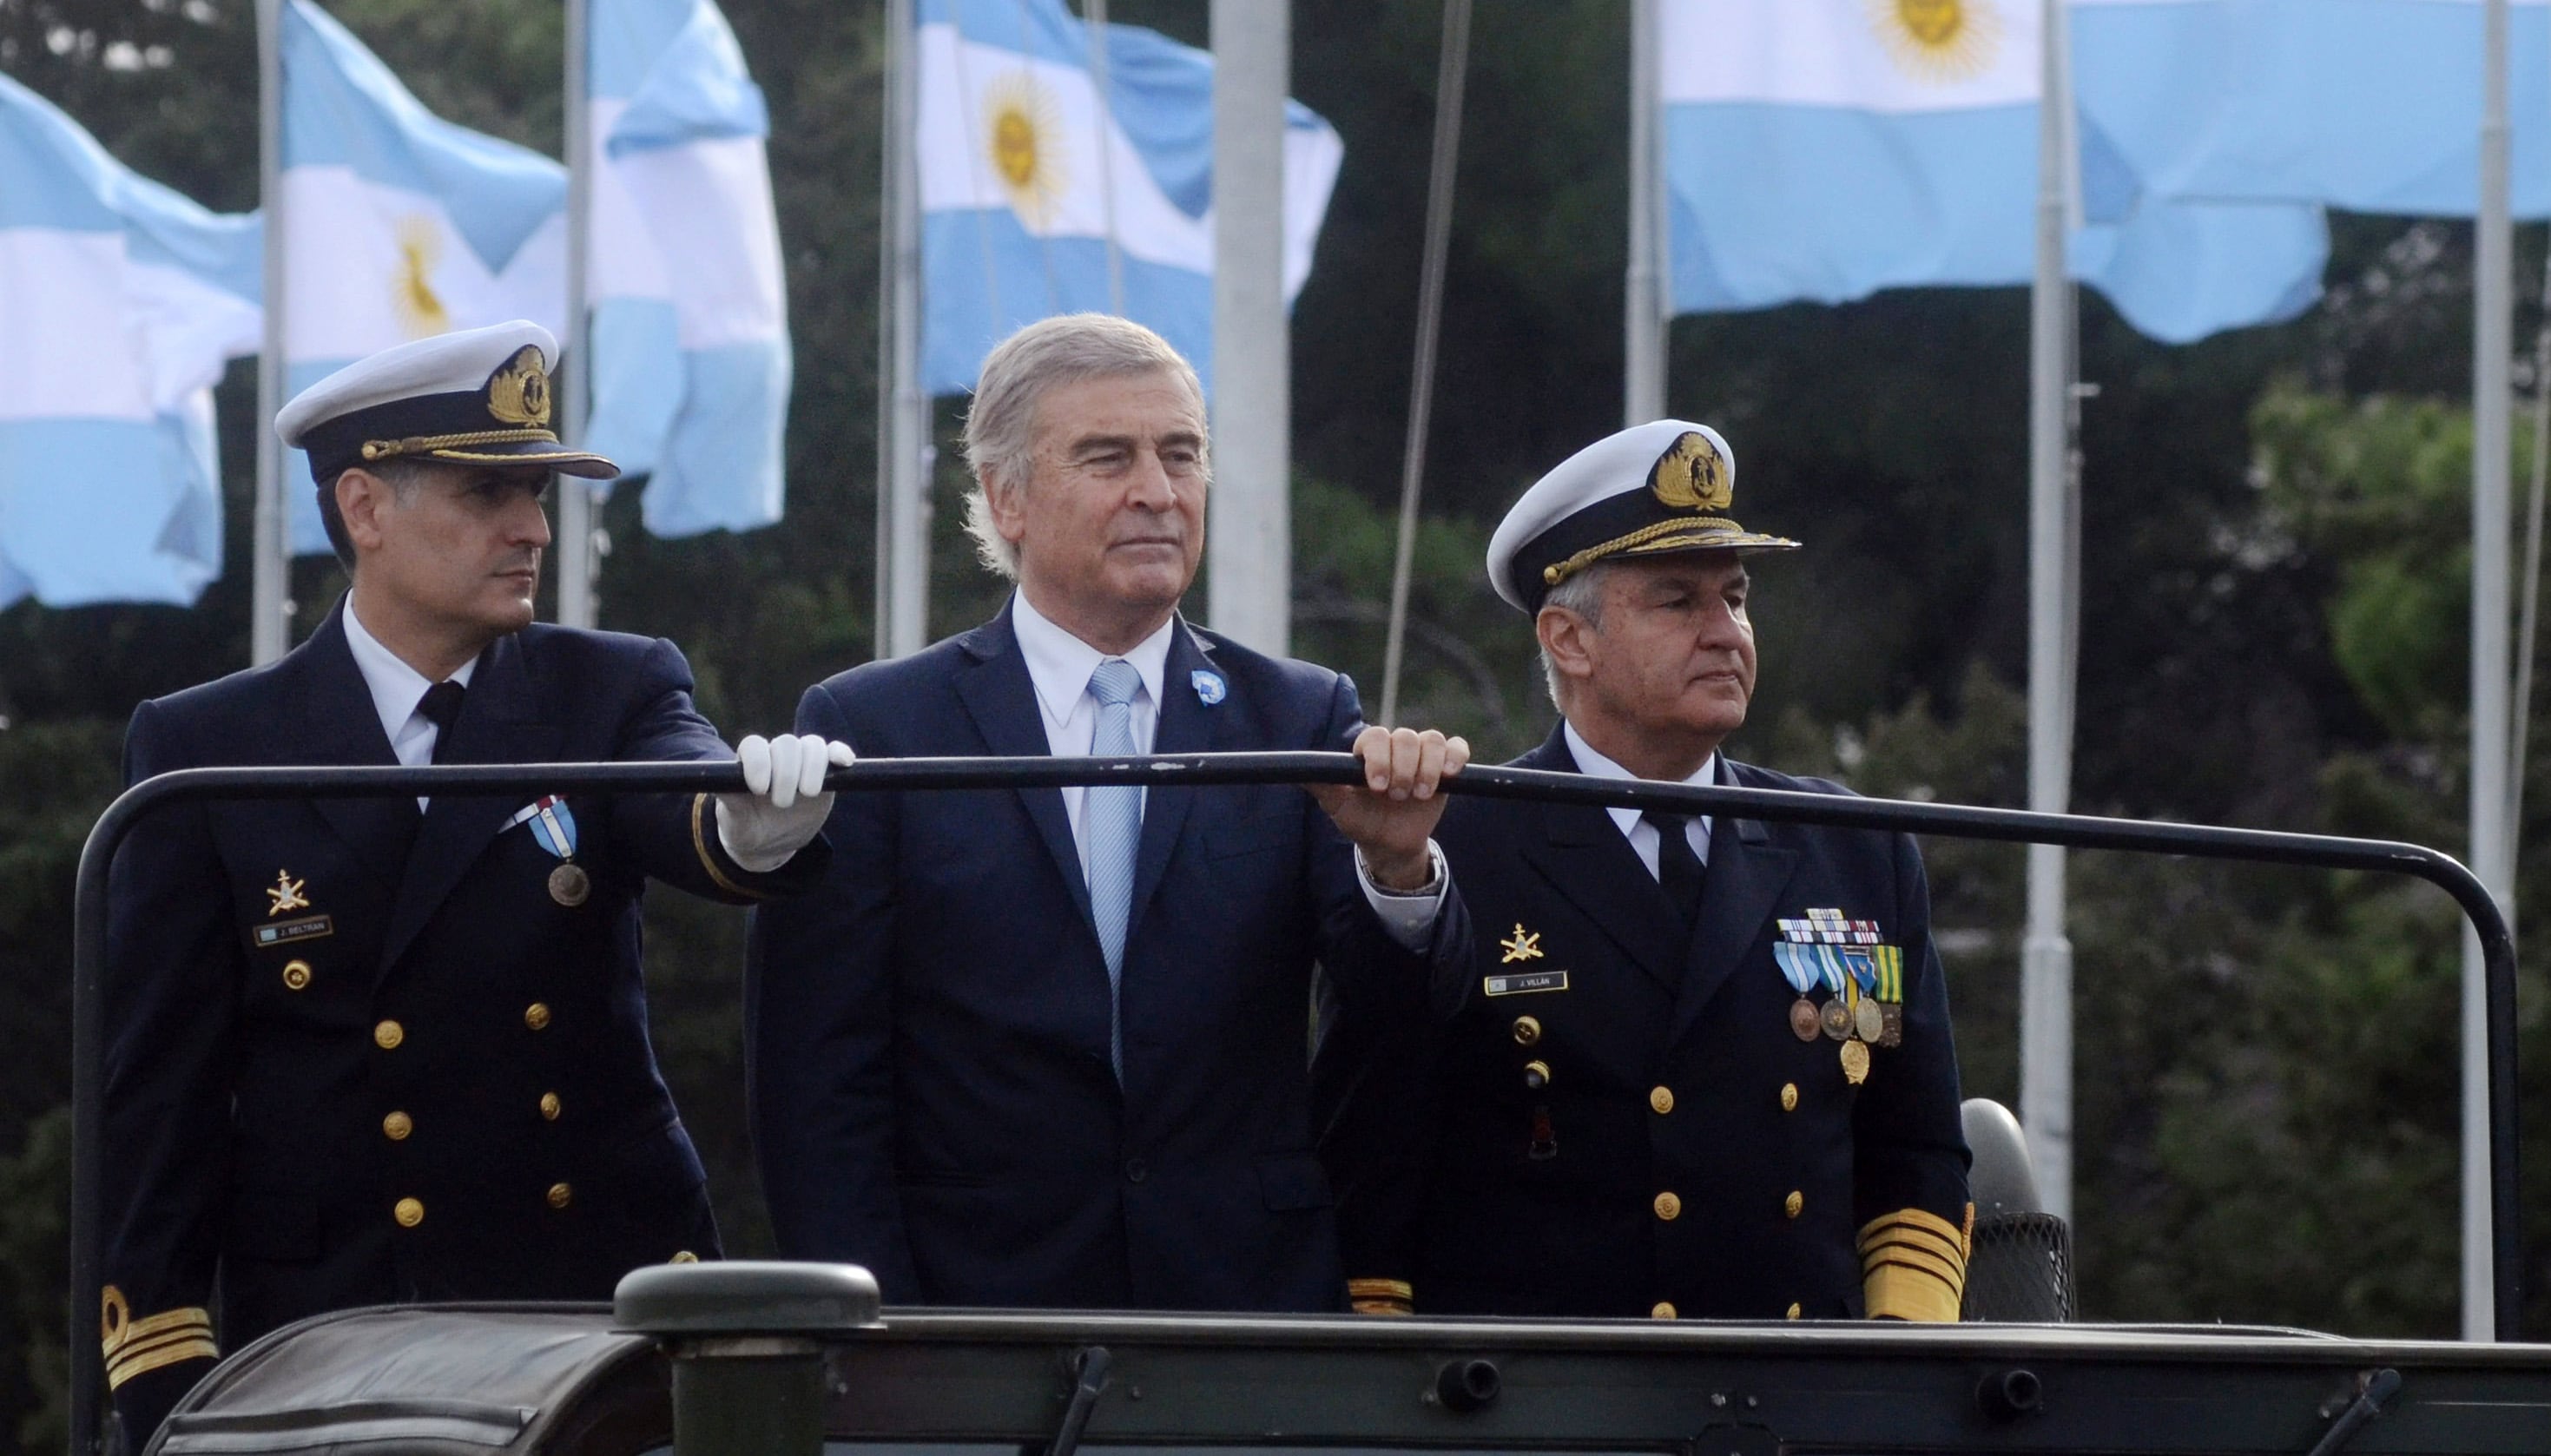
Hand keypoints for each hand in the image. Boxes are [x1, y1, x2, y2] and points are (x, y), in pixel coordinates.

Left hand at [715, 733, 855, 871]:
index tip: (759, 790)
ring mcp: (802, 762)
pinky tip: (844, 762)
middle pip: (787, 744)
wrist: (769, 841)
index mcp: (751, 761)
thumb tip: (714, 782)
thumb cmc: (745, 826)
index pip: (755, 745)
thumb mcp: (732, 818)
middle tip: (782, 804)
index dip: (758, 762)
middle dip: (787, 772)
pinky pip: (834, 752)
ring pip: (812, 745)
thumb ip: (728, 798)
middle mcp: (776, 756)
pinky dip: (840, 753)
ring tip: (808, 793)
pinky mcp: (826, 773)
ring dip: (813, 766)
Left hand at [1306, 725, 1468, 889]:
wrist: (1389, 844)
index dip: (1378, 757)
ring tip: (1420, 794)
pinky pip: (1456, 748)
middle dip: (1403, 768)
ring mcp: (1422, 755)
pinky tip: (1449, 775)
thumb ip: (1323, 786)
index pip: (1374, 736)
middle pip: (1406, 737)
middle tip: (1397, 796)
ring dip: (1428, 767)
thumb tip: (1296, 773)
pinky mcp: (1445, 767)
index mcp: (1369, 751)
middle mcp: (1395, 748)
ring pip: (1432, 740)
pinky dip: (1455, 756)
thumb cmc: (1362, 822)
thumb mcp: (1338, 808)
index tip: (1377, 786)